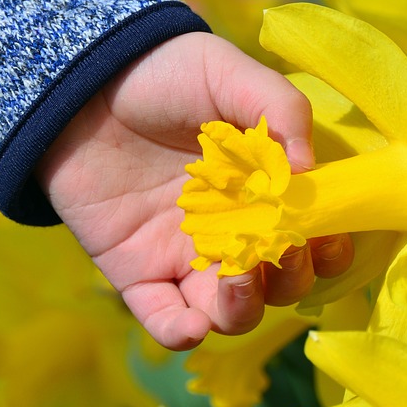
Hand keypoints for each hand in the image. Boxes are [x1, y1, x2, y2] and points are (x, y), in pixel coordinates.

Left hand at [36, 32, 352, 350]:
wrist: (78, 83)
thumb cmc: (160, 73)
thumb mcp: (226, 73)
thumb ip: (278, 109)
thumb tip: (309, 171)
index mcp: (263, 191)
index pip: (312, 237)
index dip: (327, 247)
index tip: (325, 235)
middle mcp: (231, 231)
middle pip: (279, 283)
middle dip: (290, 278)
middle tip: (280, 250)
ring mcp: (184, 256)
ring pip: (230, 312)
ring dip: (244, 308)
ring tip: (238, 278)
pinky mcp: (137, 272)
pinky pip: (163, 319)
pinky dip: (180, 332)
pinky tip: (188, 323)